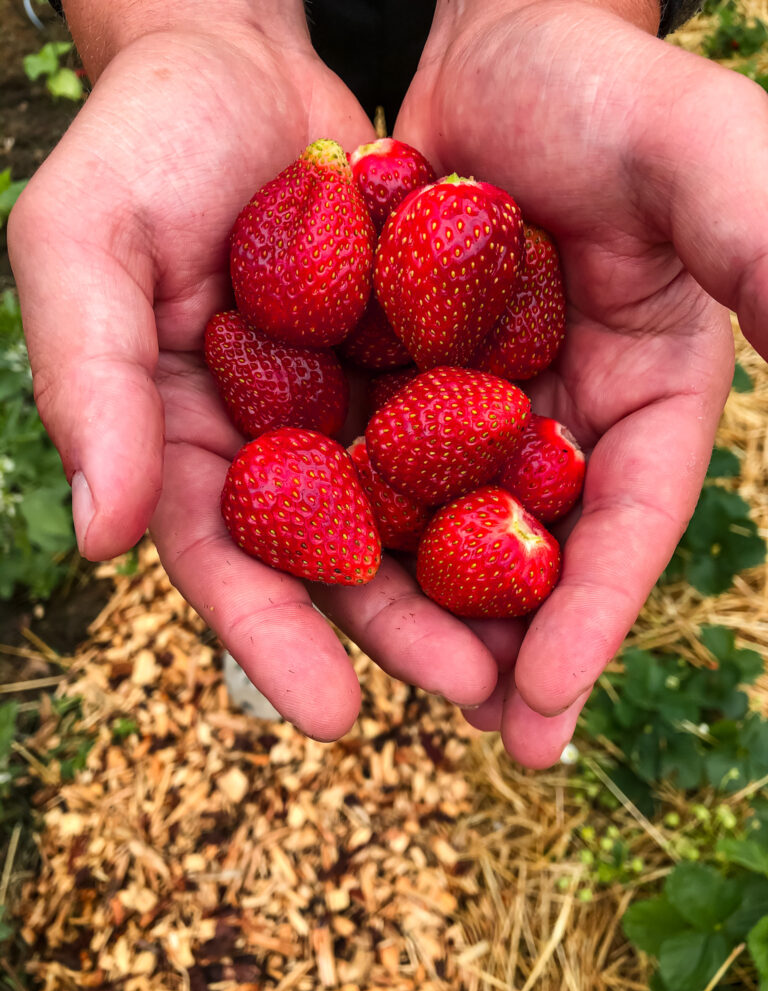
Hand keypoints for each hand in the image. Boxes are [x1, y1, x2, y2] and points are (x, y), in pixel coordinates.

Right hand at [9, 2, 501, 739]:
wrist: (241, 58)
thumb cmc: (146, 144)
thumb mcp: (85, 245)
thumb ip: (90, 384)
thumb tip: (103, 540)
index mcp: (184, 440)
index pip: (225, 558)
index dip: (273, 639)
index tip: (334, 716)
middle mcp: (272, 442)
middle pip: (337, 560)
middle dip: (400, 634)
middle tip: (472, 695)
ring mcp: (348, 403)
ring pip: (414, 512)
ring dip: (470, 583)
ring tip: (532, 651)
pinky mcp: (414, 357)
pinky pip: (465, 427)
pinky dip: (504, 477)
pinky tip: (560, 528)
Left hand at [394, 0, 764, 765]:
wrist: (489, 43)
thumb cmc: (599, 88)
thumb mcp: (697, 153)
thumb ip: (761, 241)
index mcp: (648, 392)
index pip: (627, 522)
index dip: (594, 611)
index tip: (549, 698)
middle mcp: (564, 417)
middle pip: (540, 551)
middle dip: (516, 645)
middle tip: (489, 738)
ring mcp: (477, 407)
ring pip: (451, 530)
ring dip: (433, 612)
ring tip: (408, 694)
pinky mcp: (398, 381)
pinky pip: (374, 467)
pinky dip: (357, 527)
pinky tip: (324, 586)